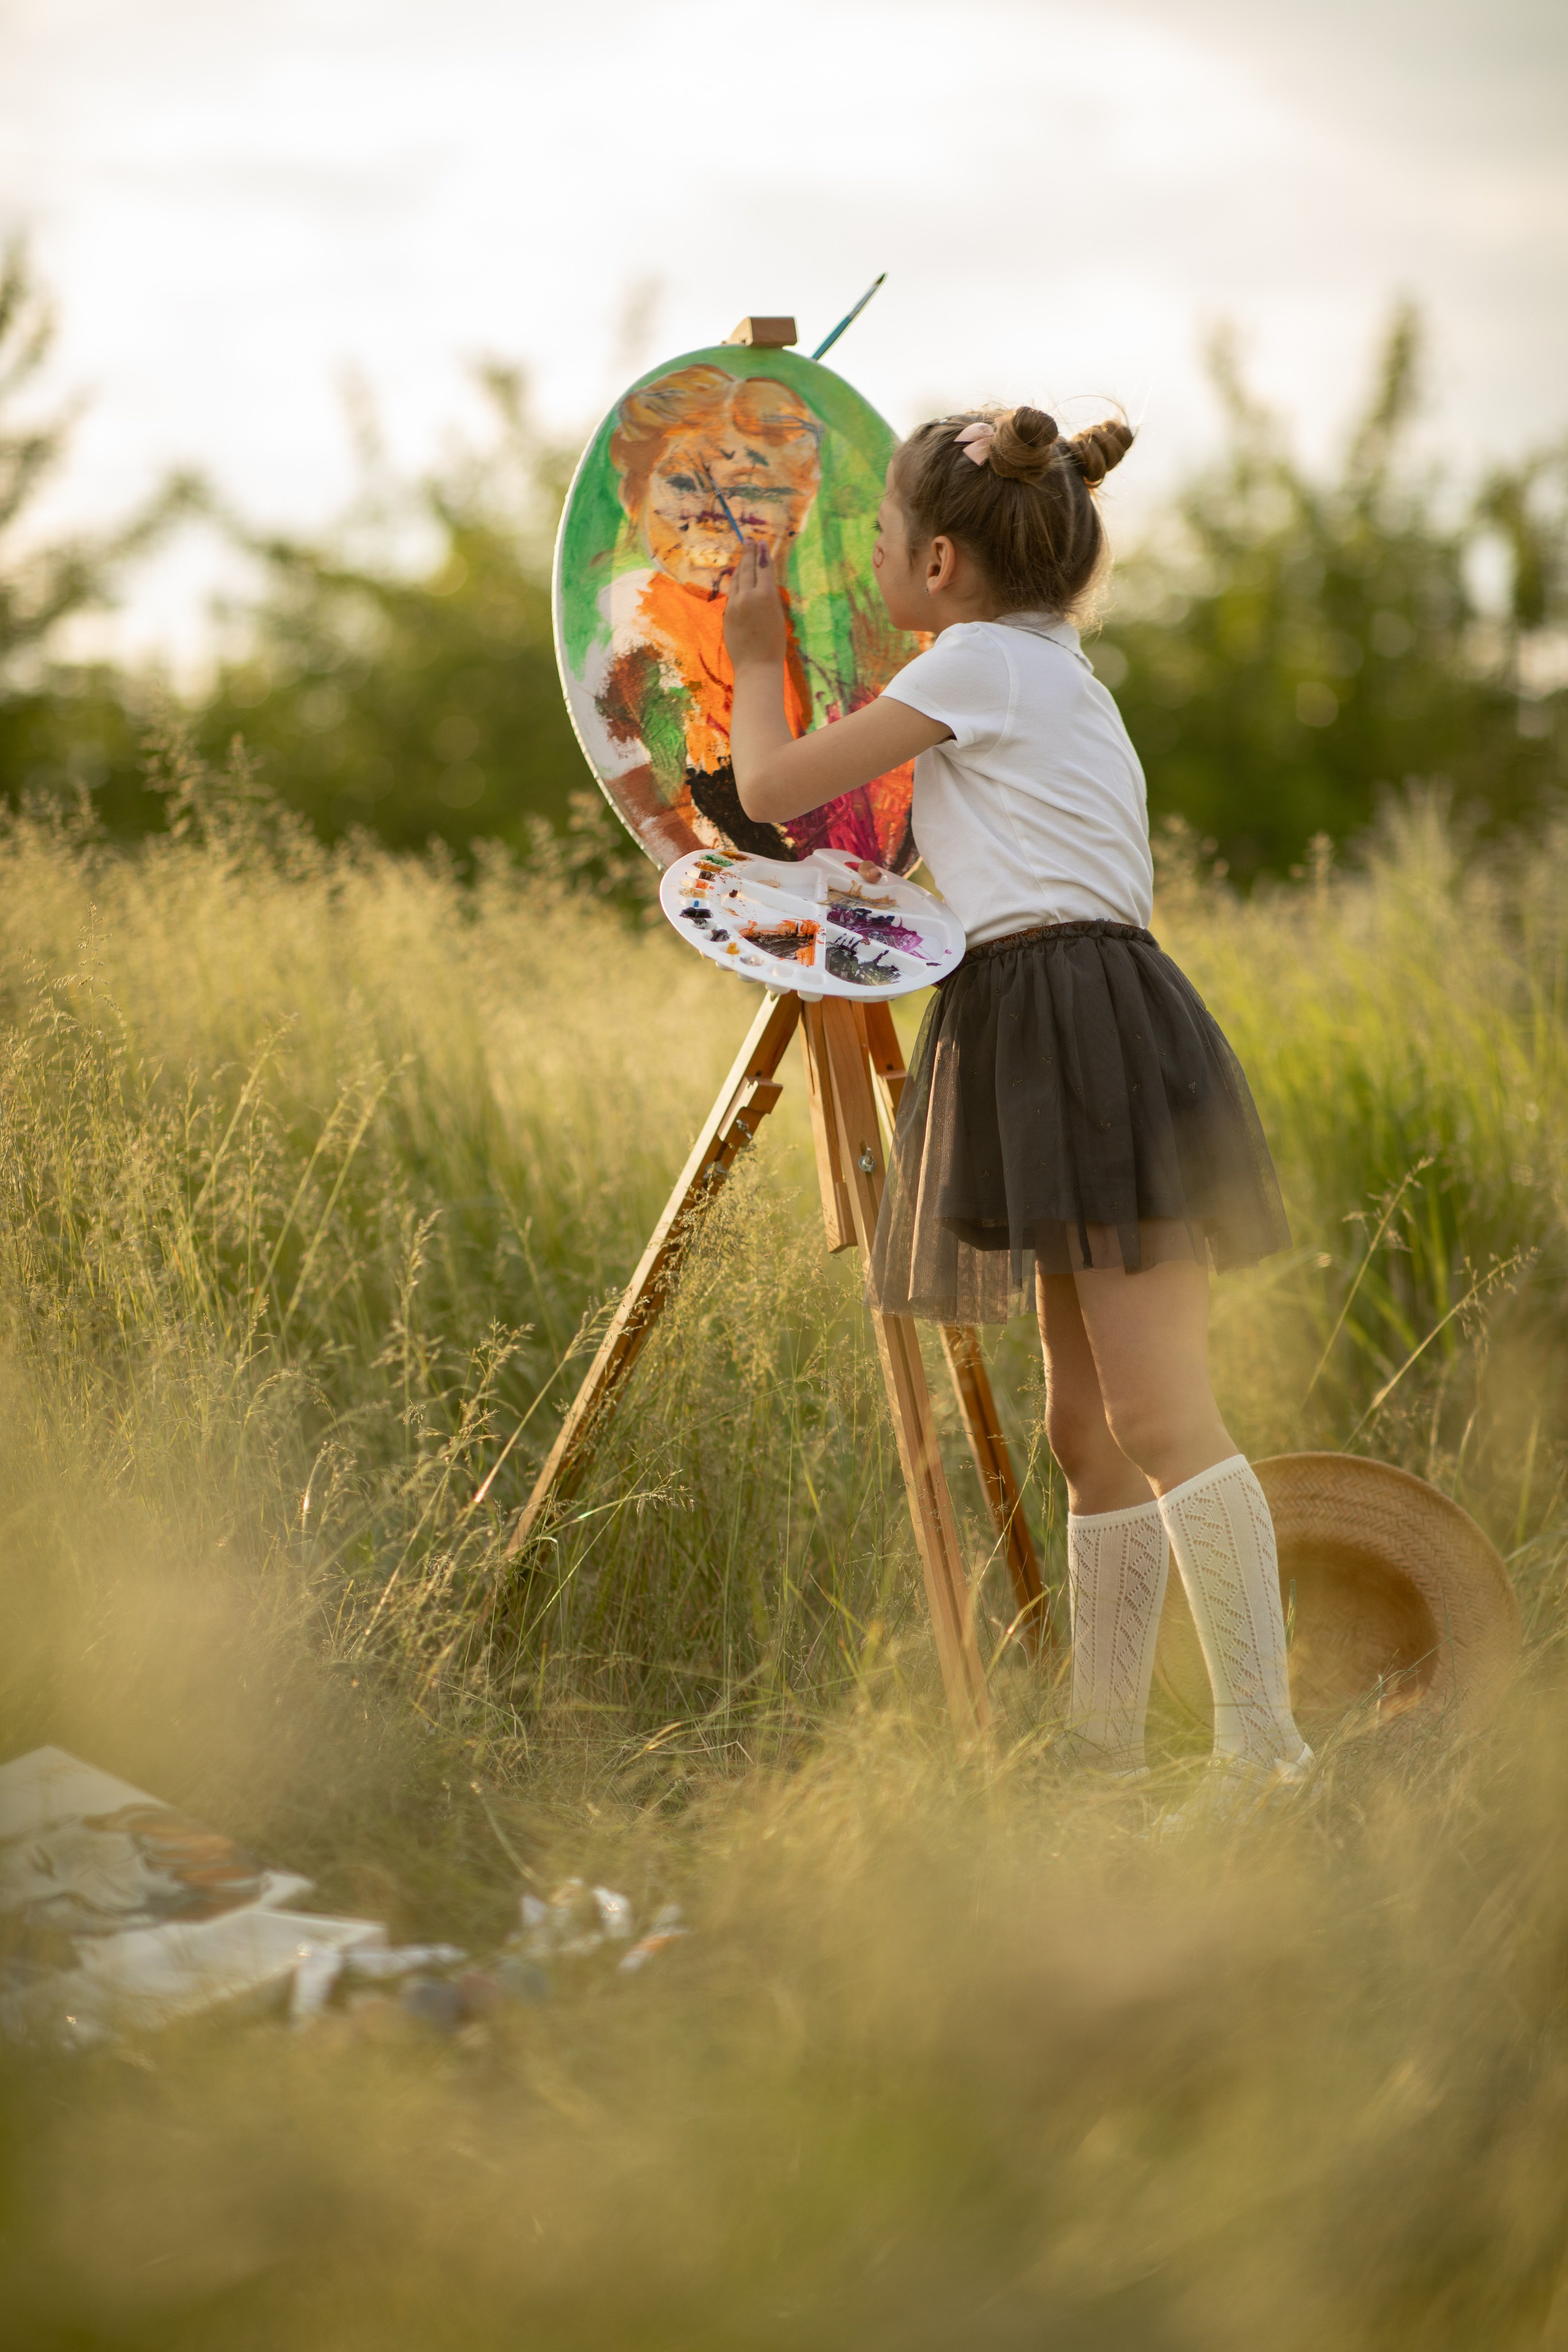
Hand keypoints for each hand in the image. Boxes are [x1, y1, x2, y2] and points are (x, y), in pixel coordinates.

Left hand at [722, 539, 786, 670]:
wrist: (756, 665)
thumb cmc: (774, 644)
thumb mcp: (778, 616)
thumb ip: (769, 598)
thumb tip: (762, 584)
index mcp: (767, 596)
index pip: (764, 569)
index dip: (762, 554)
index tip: (761, 543)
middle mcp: (749, 596)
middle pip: (748, 569)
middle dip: (749, 553)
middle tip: (748, 540)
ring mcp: (735, 604)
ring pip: (737, 579)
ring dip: (741, 565)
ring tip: (743, 555)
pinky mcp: (727, 612)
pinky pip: (732, 592)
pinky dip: (736, 582)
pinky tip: (737, 577)